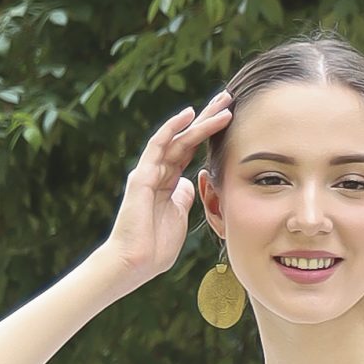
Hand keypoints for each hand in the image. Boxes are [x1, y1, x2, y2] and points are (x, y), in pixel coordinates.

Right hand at [101, 92, 233, 285]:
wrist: (134, 264)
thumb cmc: (155, 248)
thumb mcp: (178, 219)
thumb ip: (183, 199)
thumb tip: (190, 185)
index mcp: (167, 182)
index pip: (190, 150)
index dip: (208, 134)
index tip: (228, 119)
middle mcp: (157, 171)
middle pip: (186, 138)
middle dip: (208, 118)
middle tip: (229, 98)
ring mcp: (149, 171)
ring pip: (178, 138)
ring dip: (201, 120)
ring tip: (222, 104)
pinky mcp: (142, 176)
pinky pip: (158, 146)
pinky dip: (173, 128)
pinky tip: (189, 115)